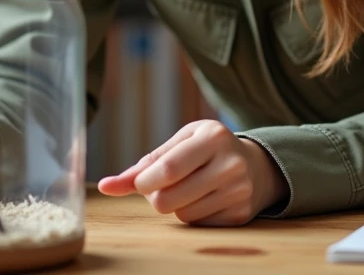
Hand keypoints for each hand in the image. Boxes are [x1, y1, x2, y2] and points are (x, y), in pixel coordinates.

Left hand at [96, 120, 287, 225]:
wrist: (256, 166)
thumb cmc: (207, 149)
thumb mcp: (181, 143)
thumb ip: (146, 163)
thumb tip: (107, 186)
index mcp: (213, 137)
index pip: (169, 169)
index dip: (145, 182)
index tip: (140, 183)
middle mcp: (230, 164)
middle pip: (169, 199)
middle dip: (155, 197)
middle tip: (161, 186)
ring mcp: (239, 191)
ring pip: (183, 215)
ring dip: (176, 206)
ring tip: (188, 188)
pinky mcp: (241, 214)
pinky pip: (199, 225)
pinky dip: (193, 215)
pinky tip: (204, 199)